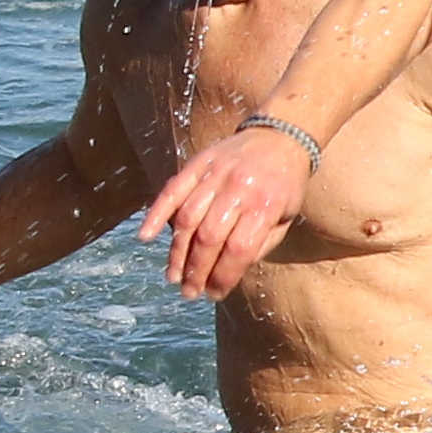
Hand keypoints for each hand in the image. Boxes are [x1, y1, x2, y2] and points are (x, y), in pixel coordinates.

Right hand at [139, 125, 314, 298]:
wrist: (280, 138)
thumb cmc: (284, 185)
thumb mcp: (286, 217)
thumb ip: (260, 244)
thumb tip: (228, 272)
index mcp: (266, 205)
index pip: (239, 249)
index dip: (224, 276)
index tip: (214, 294)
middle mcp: (239, 189)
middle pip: (210, 237)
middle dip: (197, 270)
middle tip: (189, 292)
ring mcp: (215, 175)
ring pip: (188, 218)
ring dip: (177, 252)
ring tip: (173, 276)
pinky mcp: (197, 164)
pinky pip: (172, 190)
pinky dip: (156, 213)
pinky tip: (145, 236)